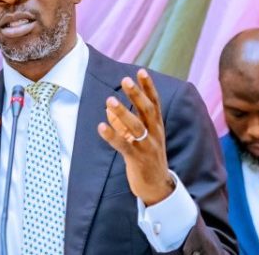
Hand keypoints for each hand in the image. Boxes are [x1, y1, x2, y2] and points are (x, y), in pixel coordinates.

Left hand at [97, 69, 173, 205]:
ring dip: (122, 112)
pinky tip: (101, 127)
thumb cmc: (147, 157)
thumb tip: (108, 107)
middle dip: (136, 94)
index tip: (141, 71)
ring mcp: (147, 146)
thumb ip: (124, 122)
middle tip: (125, 80)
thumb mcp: (140, 137)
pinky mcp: (138, 159)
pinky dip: (112, 135)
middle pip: (147, 110)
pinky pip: (124, 146)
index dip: (148, 86)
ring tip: (109, 100)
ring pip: (135, 126)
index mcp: (157, 125)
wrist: (158, 186)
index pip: (154, 102)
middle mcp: (154, 133)